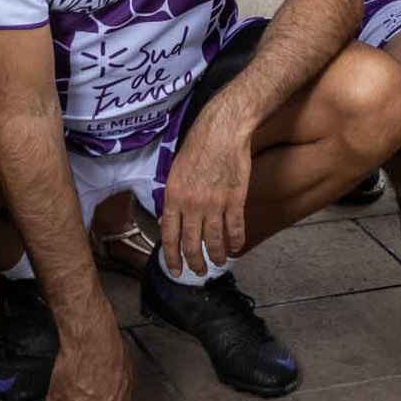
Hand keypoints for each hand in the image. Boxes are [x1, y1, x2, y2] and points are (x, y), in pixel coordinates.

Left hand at [159, 102, 252, 273]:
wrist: (223, 130)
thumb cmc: (198, 147)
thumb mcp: (175, 173)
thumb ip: (170, 200)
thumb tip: (164, 223)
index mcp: (173, 197)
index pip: (169, 237)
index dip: (172, 258)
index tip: (175, 270)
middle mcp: (192, 204)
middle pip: (191, 244)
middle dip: (194, 263)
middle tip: (198, 271)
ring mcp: (215, 203)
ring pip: (214, 241)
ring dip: (216, 256)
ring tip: (218, 263)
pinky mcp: (235, 198)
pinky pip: (235, 228)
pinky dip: (236, 242)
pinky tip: (236, 248)